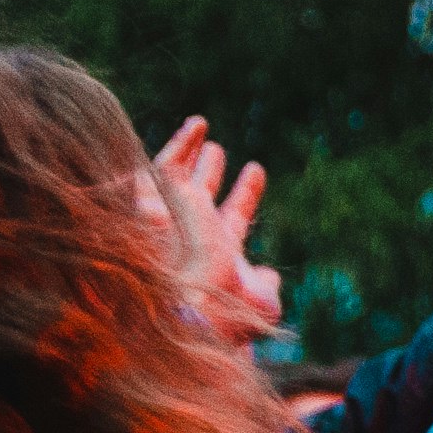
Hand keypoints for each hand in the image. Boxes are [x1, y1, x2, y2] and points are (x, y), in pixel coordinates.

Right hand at [146, 117, 286, 347]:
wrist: (193, 305)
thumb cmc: (229, 309)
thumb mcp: (261, 302)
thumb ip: (266, 288)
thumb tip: (270, 277)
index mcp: (219, 254)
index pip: (232, 217)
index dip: (244, 193)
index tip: (256, 169)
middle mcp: (192, 233)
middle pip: (199, 196)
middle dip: (208, 172)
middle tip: (218, 151)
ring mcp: (175, 217)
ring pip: (176, 179)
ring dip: (189, 152)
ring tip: (201, 126)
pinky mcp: (161, 202)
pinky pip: (165, 167)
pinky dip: (180, 144)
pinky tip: (197, 124)